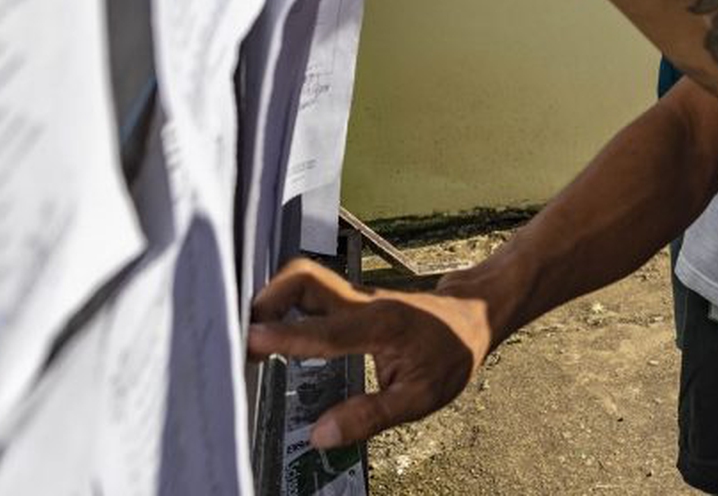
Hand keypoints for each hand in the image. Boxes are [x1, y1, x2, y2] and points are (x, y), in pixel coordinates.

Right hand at [248, 259, 493, 446]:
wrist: (476, 311)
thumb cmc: (452, 352)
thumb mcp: (422, 397)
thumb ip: (370, 417)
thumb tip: (320, 436)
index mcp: (380, 324)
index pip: (324, 330)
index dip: (284, 337)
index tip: (248, 342)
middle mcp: (362, 301)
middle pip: (304, 280)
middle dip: (267, 300)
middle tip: (241, 336)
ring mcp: (355, 295)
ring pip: (304, 281)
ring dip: (272, 301)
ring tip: (249, 338)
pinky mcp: (351, 298)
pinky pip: (311, 293)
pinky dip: (284, 306)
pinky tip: (272, 332)